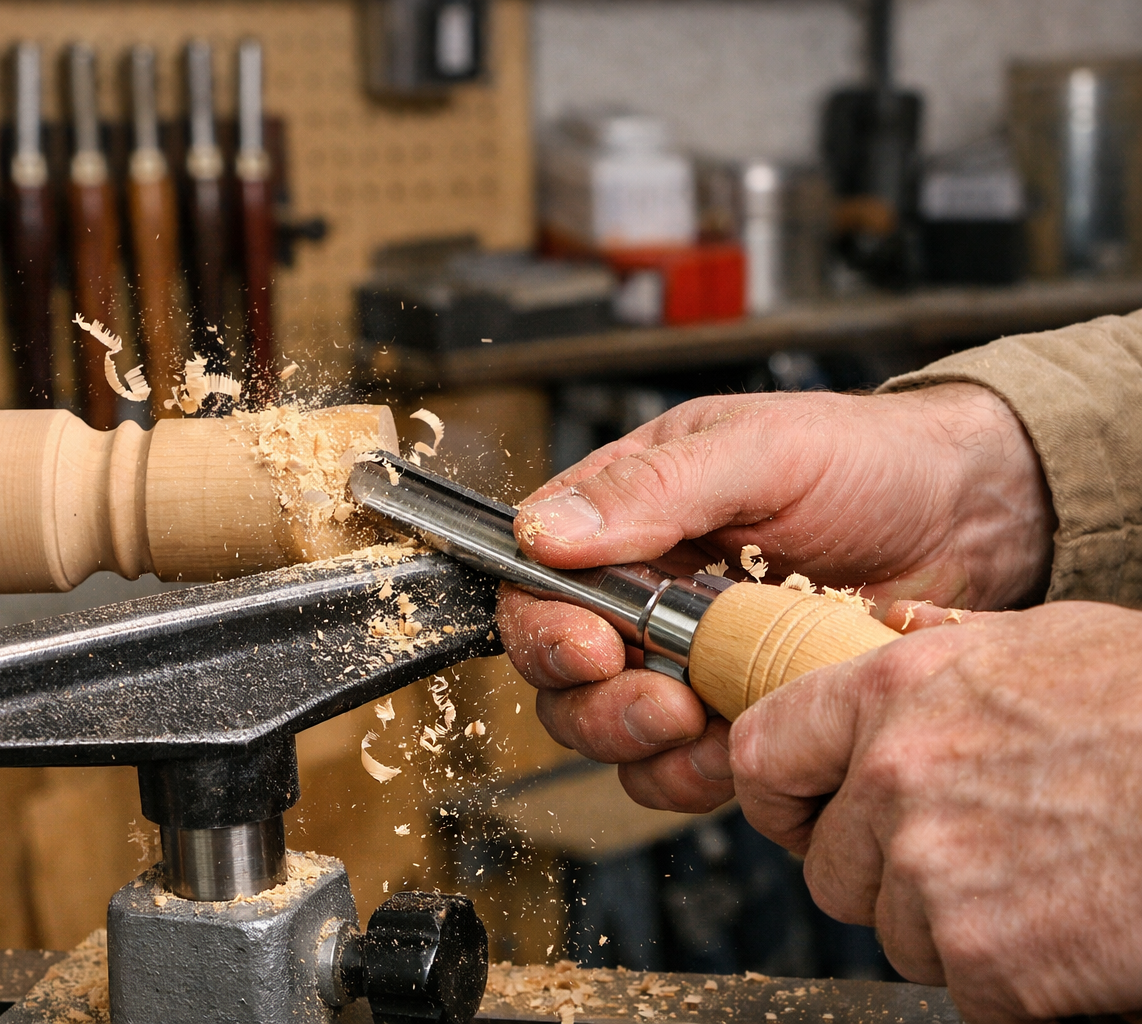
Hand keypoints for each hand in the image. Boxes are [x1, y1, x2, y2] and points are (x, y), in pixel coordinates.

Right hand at [496, 385, 1055, 811]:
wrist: (977, 518)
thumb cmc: (871, 460)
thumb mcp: (761, 452)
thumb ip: (653, 489)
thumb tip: (546, 531)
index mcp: (625, 513)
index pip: (533, 581)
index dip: (545, 629)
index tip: (595, 650)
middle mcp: (639, 588)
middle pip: (558, 673)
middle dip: (598, 705)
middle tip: (664, 703)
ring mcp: (685, 656)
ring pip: (608, 731)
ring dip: (645, 747)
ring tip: (710, 724)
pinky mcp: (733, 708)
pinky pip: (678, 766)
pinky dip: (700, 773)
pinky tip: (746, 742)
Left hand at [730, 601, 1141, 1021]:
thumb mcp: (1044, 640)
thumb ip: (947, 651)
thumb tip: (898, 632)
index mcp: (896, 692)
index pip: (764, 755)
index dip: (780, 797)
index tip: (804, 817)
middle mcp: (897, 779)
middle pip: (830, 867)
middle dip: (881, 876)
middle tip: (965, 861)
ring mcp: (937, 873)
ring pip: (894, 930)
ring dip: (950, 926)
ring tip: (1040, 882)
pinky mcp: (989, 960)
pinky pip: (963, 986)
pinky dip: (1011, 981)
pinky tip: (1071, 930)